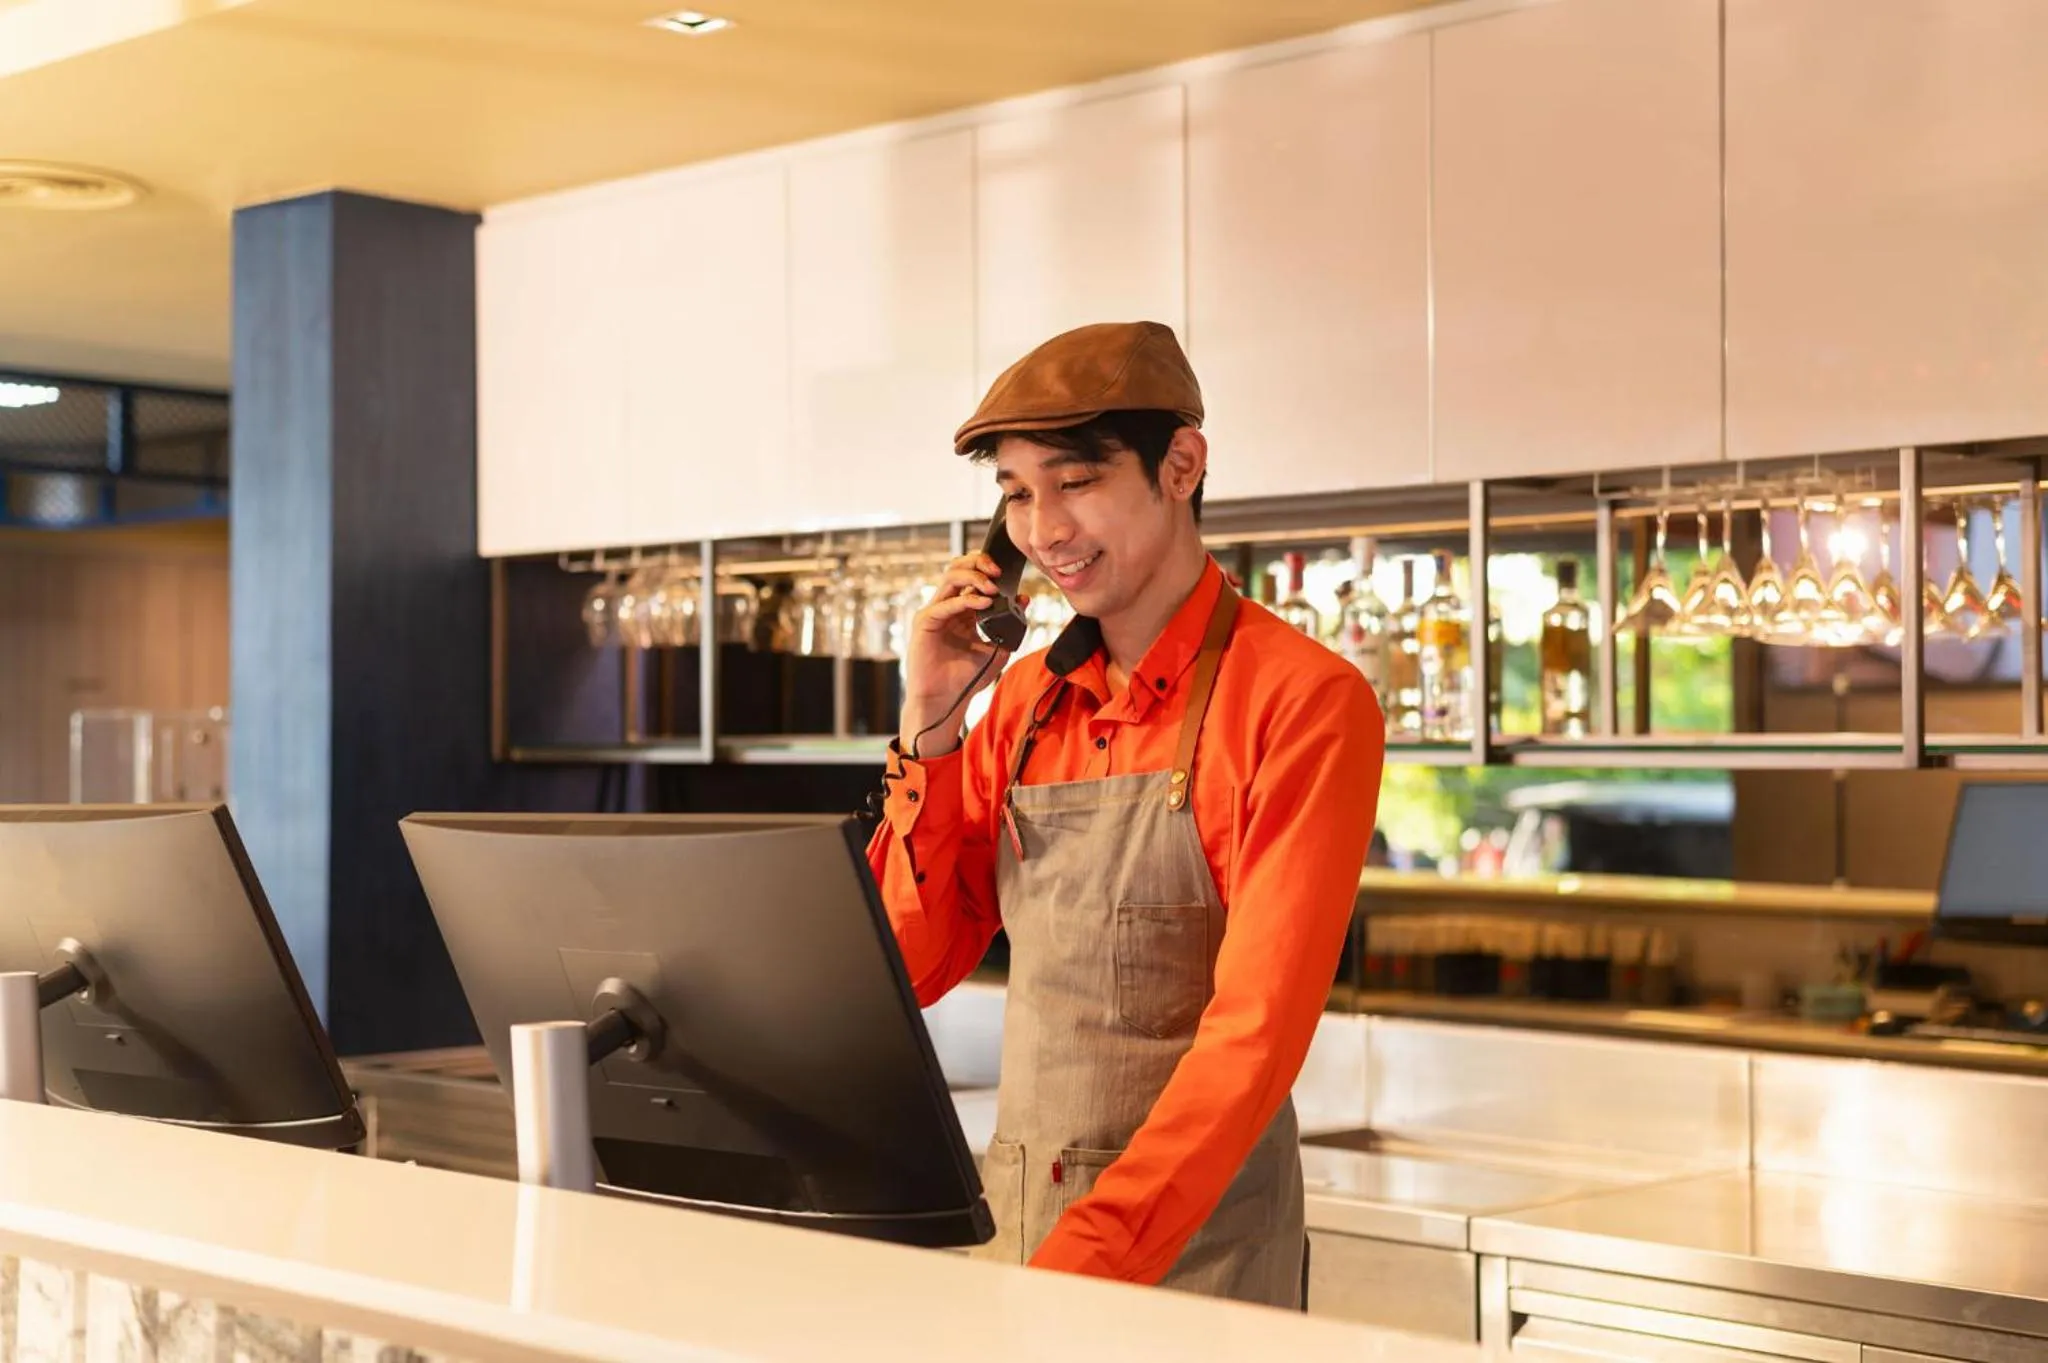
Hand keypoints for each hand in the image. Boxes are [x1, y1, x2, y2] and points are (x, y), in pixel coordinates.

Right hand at [898, 553, 1026, 757]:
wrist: (946, 701)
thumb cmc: (967, 678)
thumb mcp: (997, 648)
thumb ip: (1011, 624)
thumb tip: (1025, 599)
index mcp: (963, 609)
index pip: (972, 576)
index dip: (988, 568)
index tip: (1008, 573)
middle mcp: (947, 606)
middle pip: (958, 568)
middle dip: (978, 562)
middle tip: (998, 570)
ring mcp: (935, 612)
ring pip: (950, 578)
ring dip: (973, 577)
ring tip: (992, 587)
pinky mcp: (925, 622)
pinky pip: (945, 604)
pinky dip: (965, 600)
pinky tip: (984, 603)